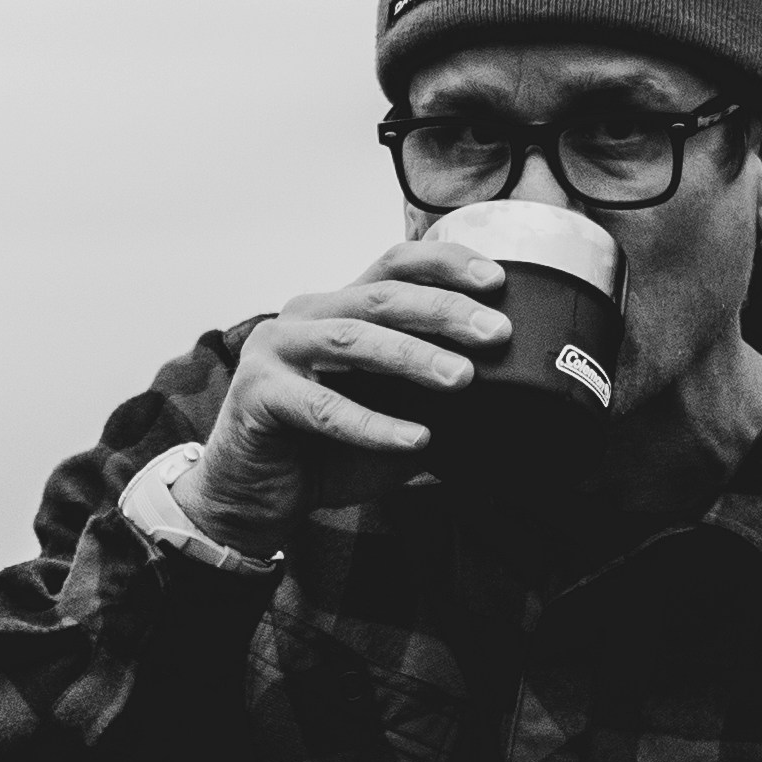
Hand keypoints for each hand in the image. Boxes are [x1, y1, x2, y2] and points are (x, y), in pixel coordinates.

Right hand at [173, 239, 509, 555]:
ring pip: (353, 339)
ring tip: (462, 377)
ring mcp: (277, 350)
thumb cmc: (326, 451)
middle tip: (496, 333)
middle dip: (445, 311)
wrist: (254, 496)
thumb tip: (506, 393)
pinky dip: (374, 424)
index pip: (395, 264)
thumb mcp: (392, 413)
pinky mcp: (258, 394)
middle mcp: (307, 315)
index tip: (498, 281)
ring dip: (413, 356)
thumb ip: (431, 396)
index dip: (446, 265)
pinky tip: (416, 438)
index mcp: (339, 307)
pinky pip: (325, 408)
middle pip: (382, 296)